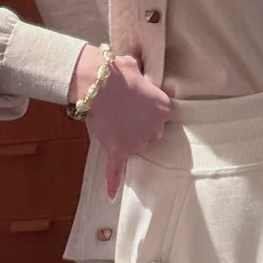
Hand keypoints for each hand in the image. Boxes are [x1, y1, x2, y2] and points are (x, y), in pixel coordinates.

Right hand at [69, 47, 173, 198]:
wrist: (98, 84)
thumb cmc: (118, 72)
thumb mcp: (136, 68)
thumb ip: (140, 77)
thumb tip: (133, 71)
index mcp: (165, 108)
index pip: (163, 114)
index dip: (150, 108)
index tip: (140, 102)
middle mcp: (155, 128)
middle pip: (152, 132)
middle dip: (140, 124)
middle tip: (125, 110)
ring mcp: (137, 142)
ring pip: (135, 145)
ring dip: (126, 137)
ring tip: (113, 121)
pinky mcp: (118, 150)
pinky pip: (116, 169)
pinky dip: (113, 181)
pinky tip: (111, 195)